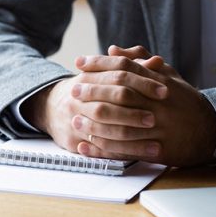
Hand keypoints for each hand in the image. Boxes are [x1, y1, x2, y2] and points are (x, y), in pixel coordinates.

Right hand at [22, 52, 167, 153]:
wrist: (50, 107)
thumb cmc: (87, 89)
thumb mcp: (105, 75)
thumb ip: (132, 67)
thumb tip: (157, 61)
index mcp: (89, 76)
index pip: (119, 75)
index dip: (143, 82)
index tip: (165, 91)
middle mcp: (79, 97)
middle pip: (108, 104)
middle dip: (134, 112)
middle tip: (156, 117)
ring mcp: (75, 119)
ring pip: (104, 129)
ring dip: (131, 137)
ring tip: (156, 142)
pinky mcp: (73, 140)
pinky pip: (100, 149)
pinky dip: (122, 153)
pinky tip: (142, 155)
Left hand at [73, 45, 215, 165]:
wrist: (211, 131)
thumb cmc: (184, 101)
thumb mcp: (168, 76)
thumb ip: (140, 61)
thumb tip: (112, 49)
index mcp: (161, 83)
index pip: (126, 69)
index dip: (100, 64)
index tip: (80, 62)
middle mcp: (159, 104)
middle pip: (121, 95)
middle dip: (94, 91)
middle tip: (73, 89)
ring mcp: (159, 128)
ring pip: (122, 125)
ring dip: (95, 123)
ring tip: (75, 119)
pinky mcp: (157, 150)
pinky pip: (126, 150)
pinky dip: (103, 149)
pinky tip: (86, 146)